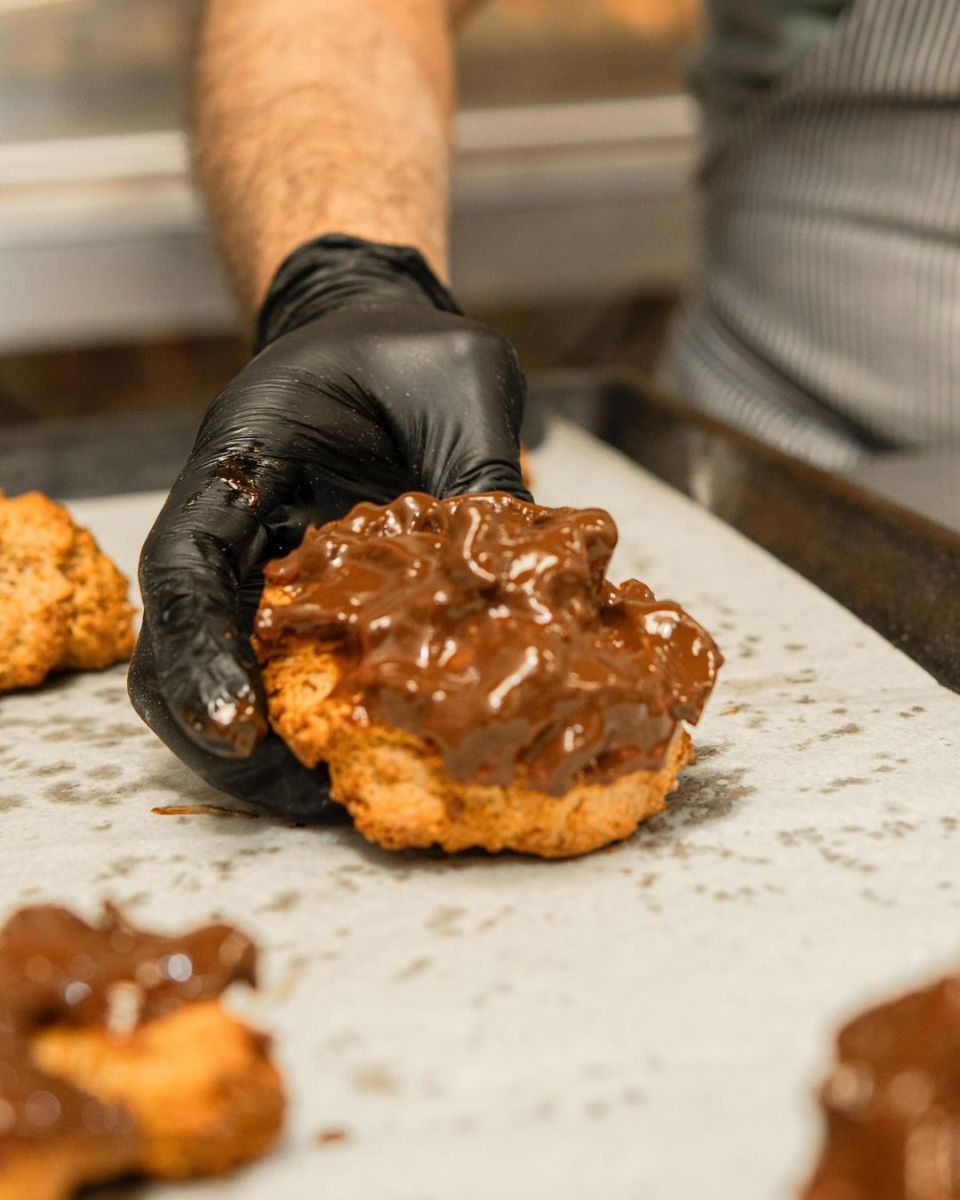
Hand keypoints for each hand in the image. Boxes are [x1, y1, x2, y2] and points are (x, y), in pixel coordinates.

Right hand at [128, 235, 529, 816]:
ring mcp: (256, 565)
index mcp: (242, 458)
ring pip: (216, 671)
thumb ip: (480, 468)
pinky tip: (366, 756)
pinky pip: (280, 668)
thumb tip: (527, 577)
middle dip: (219, 731)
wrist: (379, 337)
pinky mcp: (295, 597)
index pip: (185, 566)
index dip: (198, 654)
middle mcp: (230, 523)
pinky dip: (308, 720)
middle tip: (301, 791)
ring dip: (260, 744)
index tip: (237, 730)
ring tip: (334, 795)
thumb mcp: (462, 382)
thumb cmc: (410, 348)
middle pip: (174, 646)